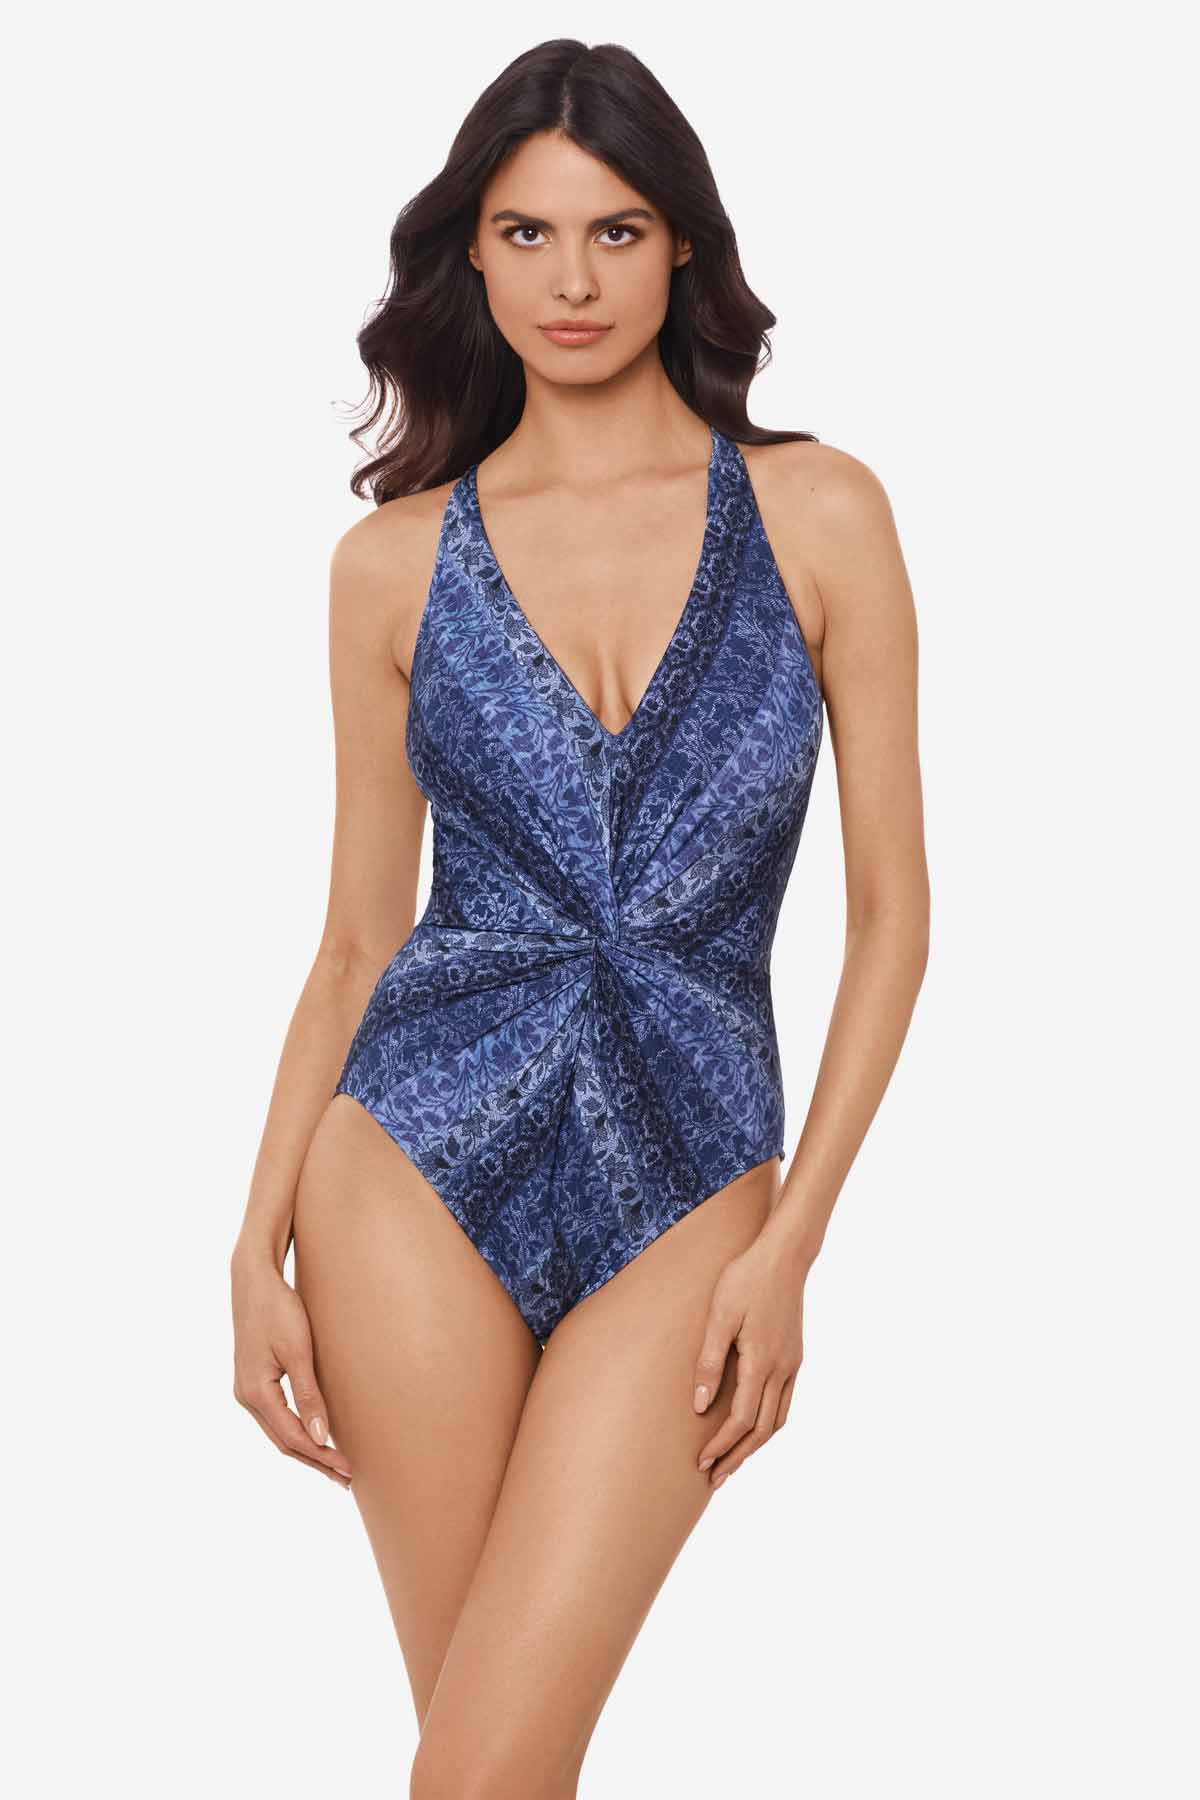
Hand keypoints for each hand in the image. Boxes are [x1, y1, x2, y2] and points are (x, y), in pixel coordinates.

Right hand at [231, 1250, 352, 1488]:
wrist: (253, 1280)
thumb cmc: (278, 1309)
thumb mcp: (297, 1351)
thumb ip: (308, 1395)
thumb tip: (320, 1437)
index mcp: (255, 1394)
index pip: (292, 1438)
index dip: (322, 1456)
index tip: (349, 1469)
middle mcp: (247, 1398)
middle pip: (284, 1442)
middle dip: (316, 1461)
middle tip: (347, 1479)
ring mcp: (247, 1390)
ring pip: (279, 1432)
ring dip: (307, 1450)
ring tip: (335, 1466)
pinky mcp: (254, 1381)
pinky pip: (276, 1417)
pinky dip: (296, 1432)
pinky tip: (314, 1435)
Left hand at [691, 1233, 810, 1487]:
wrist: (785, 1255)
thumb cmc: (746, 1279)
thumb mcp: (719, 1316)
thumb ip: (709, 1362)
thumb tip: (699, 1406)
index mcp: (761, 1362)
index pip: (740, 1420)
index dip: (721, 1445)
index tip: (701, 1462)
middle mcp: (782, 1369)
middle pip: (761, 1430)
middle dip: (738, 1457)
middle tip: (715, 1478)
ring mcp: (792, 1363)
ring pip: (777, 1419)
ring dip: (755, 1444)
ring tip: (734, 1460)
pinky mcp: (795, 1355)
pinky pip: (785, 1401)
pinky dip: (769, 1423)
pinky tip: (755, 1426)